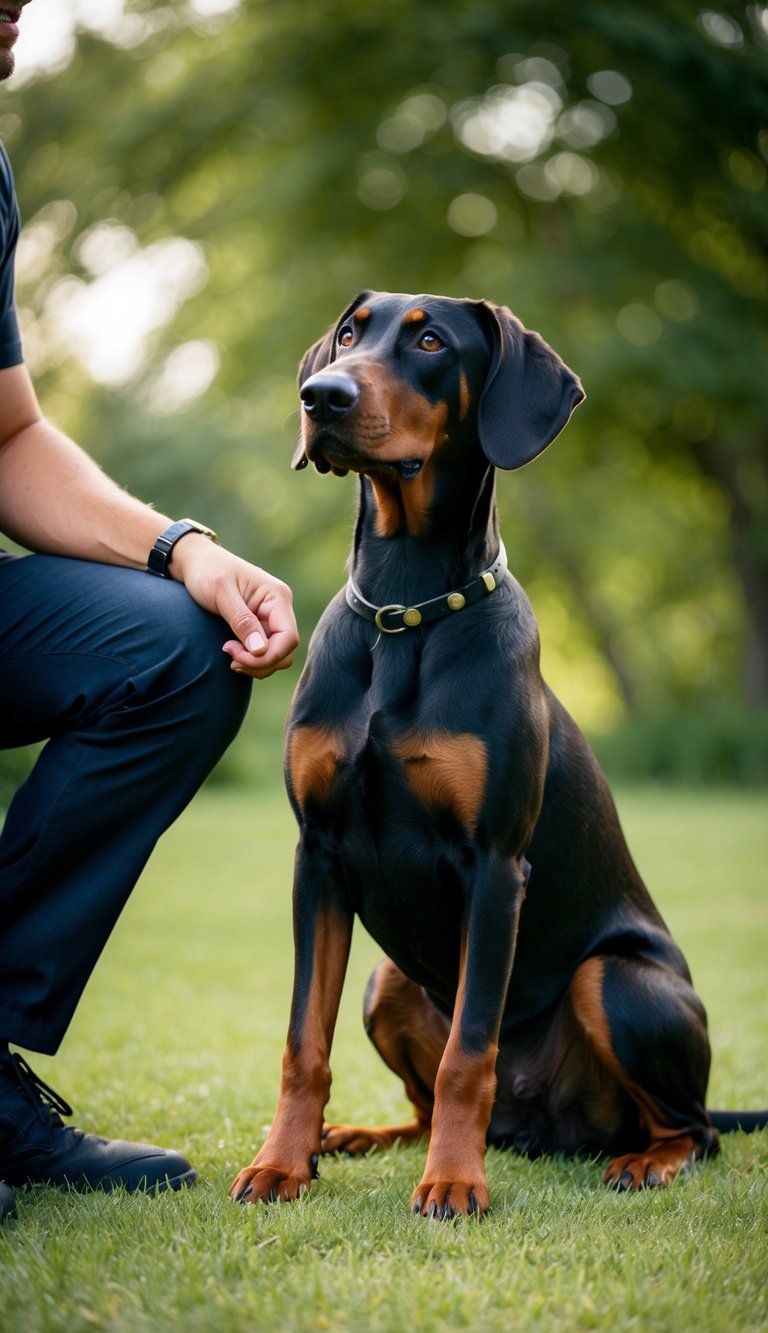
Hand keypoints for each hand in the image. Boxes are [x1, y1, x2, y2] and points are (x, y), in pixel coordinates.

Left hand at [170, 534, 297, 679]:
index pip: (288, 638)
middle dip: (260, 663)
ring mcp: (271, 618)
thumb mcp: (222, 593)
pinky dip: (251, 660)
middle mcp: (279, 609)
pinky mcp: (260, 626)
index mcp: (277, 597)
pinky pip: (265, 652)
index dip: (266, 656)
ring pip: (277, 656)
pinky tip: (232, 653)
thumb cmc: (208, 571)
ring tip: (229, 655)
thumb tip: (261, 651)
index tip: (235, 655)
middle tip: (230, 658)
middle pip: (285, 651)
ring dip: (256, 664)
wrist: (196, 562)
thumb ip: (242, 621)